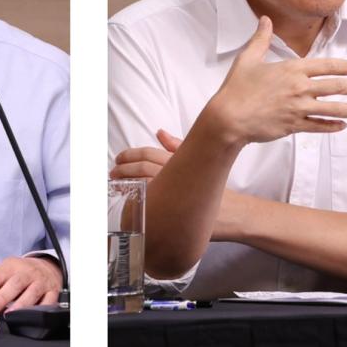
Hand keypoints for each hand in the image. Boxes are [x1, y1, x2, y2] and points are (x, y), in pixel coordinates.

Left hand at [0, 256, 61, 314]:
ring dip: (20, 305)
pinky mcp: (52, 291)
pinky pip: (48, 300)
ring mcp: (39, 282)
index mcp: (7, 268)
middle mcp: (23, 273)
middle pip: (11, 286)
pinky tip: (33, 315)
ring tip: (9, 315)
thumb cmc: (16, 274)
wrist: (47, 267)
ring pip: (30, 293)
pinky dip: (41, 308)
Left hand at [110, 131, 242, 239]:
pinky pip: (149, 207)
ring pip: (143, 187)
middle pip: (143, 170)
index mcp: (180, 163)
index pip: (149, 155)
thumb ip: (177, 147)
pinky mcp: (174, 214)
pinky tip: (127, 202)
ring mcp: (175, 197)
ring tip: (115, 186)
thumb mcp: (199, 163)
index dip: (130, 156)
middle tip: (113, 173)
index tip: (119, 159)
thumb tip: (159, 132)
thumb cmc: (214, 188)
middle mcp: (177, 177)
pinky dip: (136, 202)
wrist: (233, 214)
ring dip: (126, 185)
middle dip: (124, 170)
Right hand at [200, 16, 346, 146]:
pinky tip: (341, 125)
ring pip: (333, 108)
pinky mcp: (294, 125)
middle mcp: (300, 88)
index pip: (325, 66)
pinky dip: (333, 126)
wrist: (229, 116)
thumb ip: (261, 38)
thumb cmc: (236, 87)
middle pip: (335, 86)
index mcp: (291, 69)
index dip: (342, 66)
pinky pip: (319, 125)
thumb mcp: (248, 58)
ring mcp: (299, 108)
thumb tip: (265, 19)